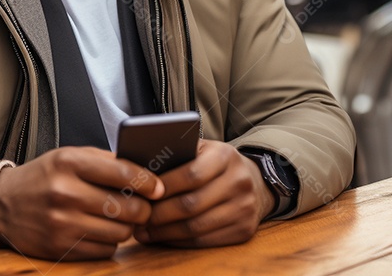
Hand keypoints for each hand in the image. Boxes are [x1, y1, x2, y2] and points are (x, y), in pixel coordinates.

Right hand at [0, 146, 163, 260]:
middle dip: (142, 208)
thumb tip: (145, 172)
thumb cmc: (43, 178)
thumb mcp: (67, 156)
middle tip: (142, 206)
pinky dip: (110, 242)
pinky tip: (101, 231)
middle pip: (126, 207)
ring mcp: (62, 223)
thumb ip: (104, 161)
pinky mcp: (60, 247)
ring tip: (120, 219)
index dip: (147, 182)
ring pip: (119, 232)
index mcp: (69, 162)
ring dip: (127, 228)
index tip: (158, 188)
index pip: (122, 172)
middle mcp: (65, 192)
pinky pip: (105, 250)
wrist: (1, 204)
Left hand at [133, 139, 274, 247]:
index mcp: (225, 156)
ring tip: (143, 231)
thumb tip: (139, 169)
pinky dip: (179, 242)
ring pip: (196, 227)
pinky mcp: (244, 230)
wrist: (254, 181)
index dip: (163, 187)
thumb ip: (177, 153)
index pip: (191, 174)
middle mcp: (239, 182)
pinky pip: (205, 241)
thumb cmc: (214, 163)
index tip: (139, 193)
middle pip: (191, 205)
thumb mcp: (202, 149)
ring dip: (164, 232)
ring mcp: (244, 208)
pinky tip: (162, 238)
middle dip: (158, 214)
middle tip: (136, 217)